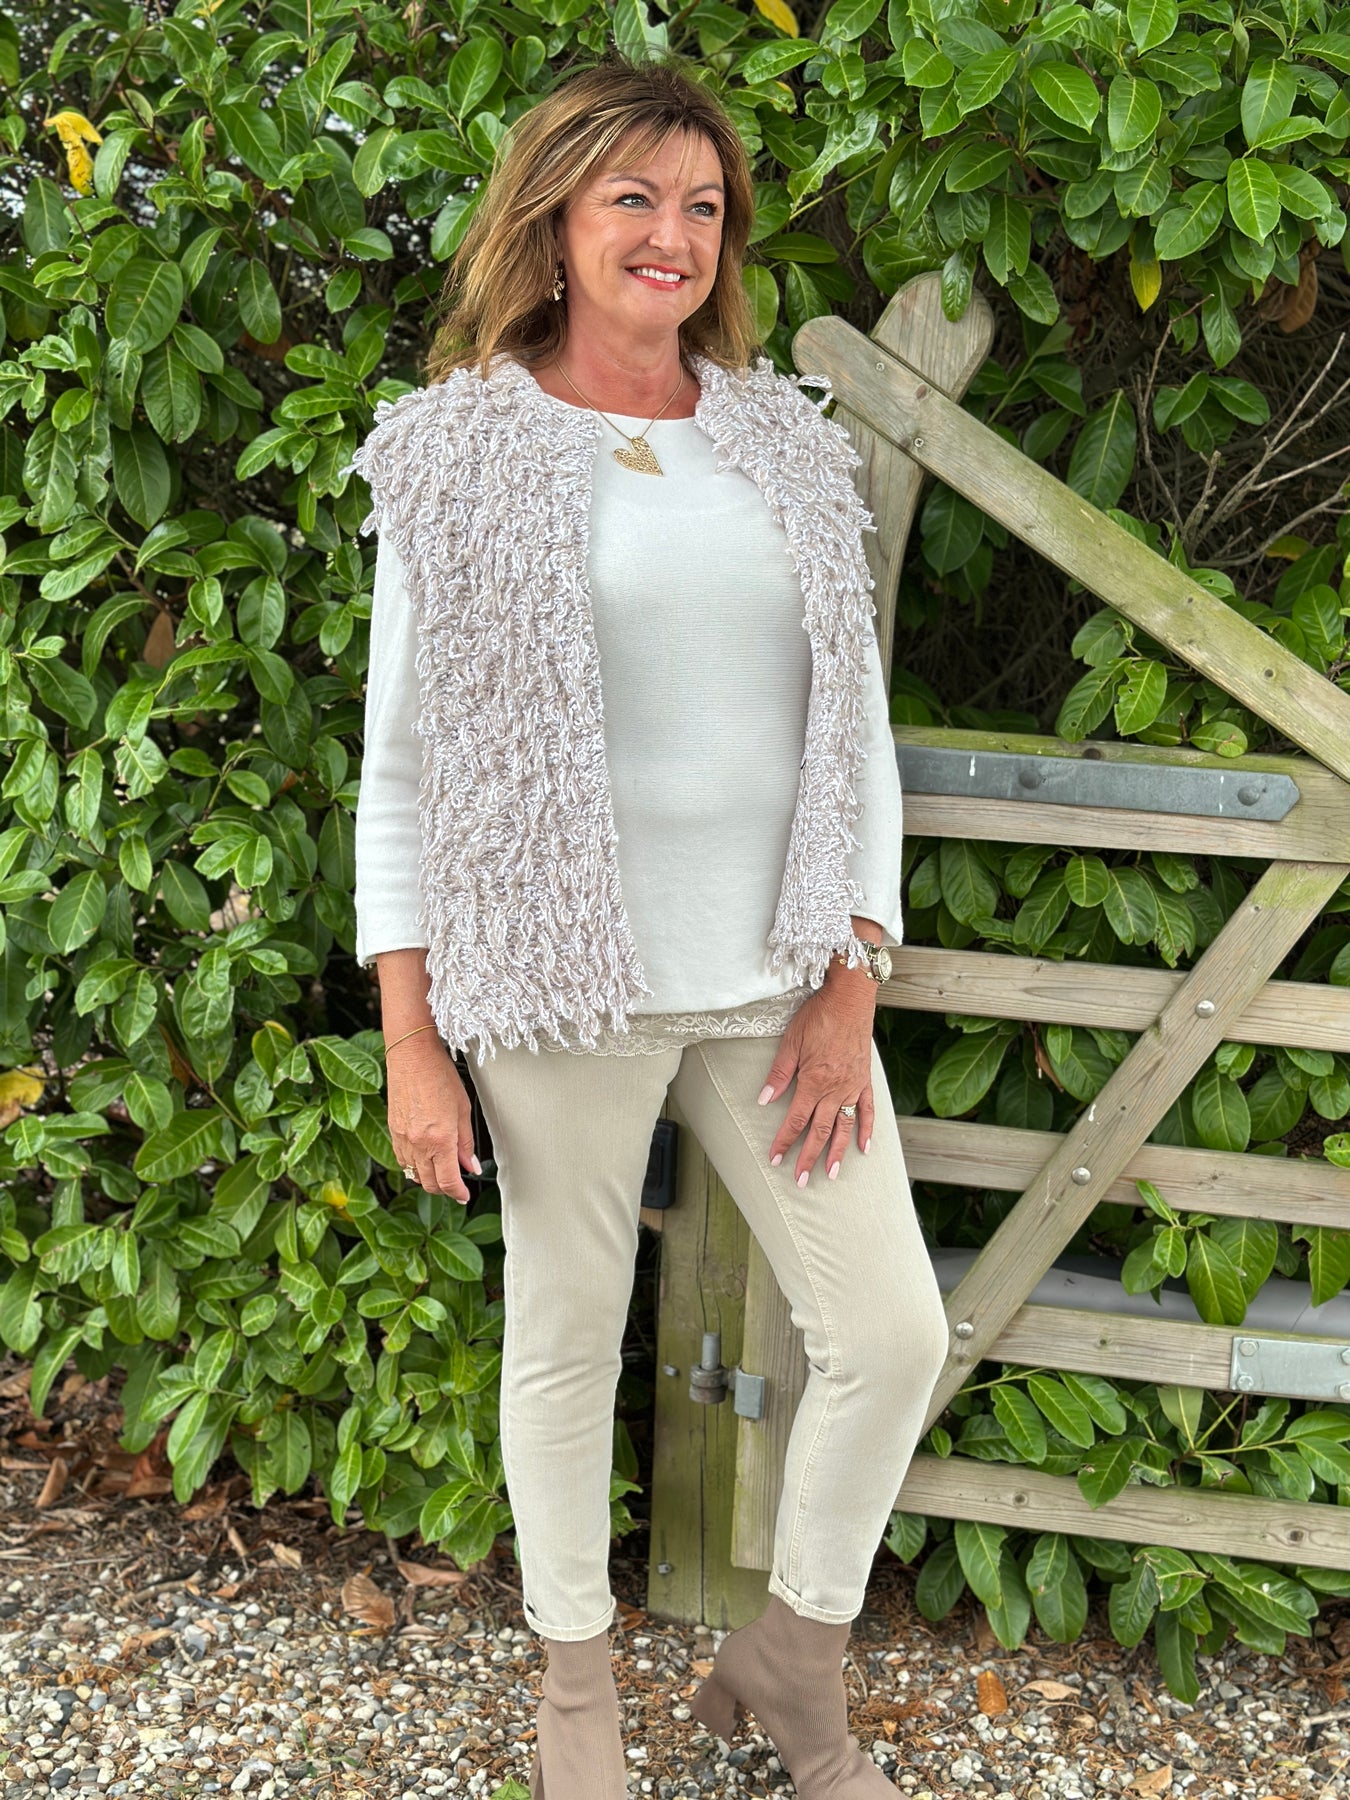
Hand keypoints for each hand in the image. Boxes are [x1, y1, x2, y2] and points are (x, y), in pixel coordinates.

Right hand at [386, 1036, 480, 1204]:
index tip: (465, 1195)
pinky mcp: (392, 1131)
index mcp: (440, 1140)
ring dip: (428, 1178)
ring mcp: (402, 1138)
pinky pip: (401, 1159)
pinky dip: (413, 1165)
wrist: (411, 1055)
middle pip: (430, 1183)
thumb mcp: (462, 1109)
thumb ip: (466, 1142)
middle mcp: (418, 1144)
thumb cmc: (439, 1075)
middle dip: (444, 1189)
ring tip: (441, 1170)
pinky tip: (424, 1157)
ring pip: (414, 1174)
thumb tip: (471, 1166)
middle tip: (456, 1184)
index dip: (458, 1193)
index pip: (448, 1181)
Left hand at [758, 965, 876, 1186]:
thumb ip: (779, 1074)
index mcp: (814, 1082)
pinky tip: (865, 1148)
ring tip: (833, 1174)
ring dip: (838, 1153)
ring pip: (845, 1126)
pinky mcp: (865, 1080)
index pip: (795, 1120)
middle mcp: (835, 1090)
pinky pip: (868, 1110)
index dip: (784, 1142)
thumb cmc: (818, 1016)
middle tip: (801, 1180)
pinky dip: (867, 1130)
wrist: (850, 999)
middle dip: (809, 1157)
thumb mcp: (791, 1042)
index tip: (776, 1160)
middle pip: (821, 1131)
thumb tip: (763, 1100)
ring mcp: (853, 1087)